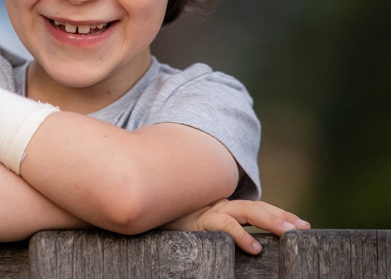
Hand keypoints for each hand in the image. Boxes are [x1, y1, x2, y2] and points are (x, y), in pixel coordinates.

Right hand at [162, 198, 309, 254]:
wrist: (151, 210)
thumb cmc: (178, 223)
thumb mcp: (204, 226)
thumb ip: (223, 226)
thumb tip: (249, 247)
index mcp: (226, 208)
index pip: (258, 208)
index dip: (280, 214)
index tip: (303, 225)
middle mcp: (221, 206)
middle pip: (257, 207)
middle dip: (281, 216)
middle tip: (303, 228)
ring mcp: (212, 211)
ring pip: (247, 210)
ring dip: (270, 220)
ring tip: (289, 233)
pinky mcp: (201, 222)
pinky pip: (224, 226)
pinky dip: (241, 235)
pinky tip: (255, 248)